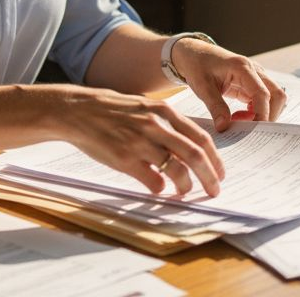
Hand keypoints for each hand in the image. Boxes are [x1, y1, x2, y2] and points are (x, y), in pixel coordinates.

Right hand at [46, 84, 224, 196]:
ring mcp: (140, 142)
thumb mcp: (145, 107)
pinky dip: (160, 189)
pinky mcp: (125, 159)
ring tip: (186, 191)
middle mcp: (156, 126)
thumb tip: (188, 147)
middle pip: (195, 155)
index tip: (220, 172)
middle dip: (210, 177)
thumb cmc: (113, 111)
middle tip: (214, 189)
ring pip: (176, 170)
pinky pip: (152, 181)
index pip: (201, 138)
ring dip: (186, 185)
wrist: (80, 111)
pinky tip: (159, 190)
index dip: (215, 159)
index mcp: (164, 112)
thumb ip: (166, 124)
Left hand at [171, 38, 287, 131]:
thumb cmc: (198, 66)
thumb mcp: (202, 87)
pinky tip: (239, 116)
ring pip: (273, 98)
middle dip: (268, 115)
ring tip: (239, 120)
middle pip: (276, 95)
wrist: (195, 53)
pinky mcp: (252, 84)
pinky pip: (262, 100)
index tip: (253, 130)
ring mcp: (256, 76)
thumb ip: (215, 107)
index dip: (262, 114)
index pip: (262, 93)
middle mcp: (254, 70)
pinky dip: (256, 111)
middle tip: (248, 128)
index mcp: (243, 68)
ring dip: (262, 113)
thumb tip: (224, 127)